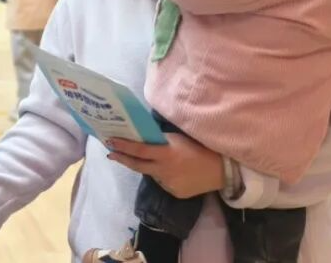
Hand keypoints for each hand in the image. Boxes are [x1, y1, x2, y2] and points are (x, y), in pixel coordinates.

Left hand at [106, 134, 224, 198]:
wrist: (221, 170)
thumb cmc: (200, 147)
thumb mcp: (178, 138)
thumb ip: (160, 139)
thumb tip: (142, 136)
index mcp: (165, 153)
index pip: (138, 149)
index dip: (123, 146)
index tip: (109, 142)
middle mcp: (164, 170)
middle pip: (137, 165)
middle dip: (122, 158)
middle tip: (112, 153)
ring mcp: (168, 184)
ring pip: (152, 174)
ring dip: (151, 167)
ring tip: (164, 160)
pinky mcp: (175, 193)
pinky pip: (164, 182)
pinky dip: (164, 176)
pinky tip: (177, 172)